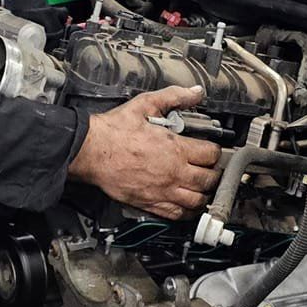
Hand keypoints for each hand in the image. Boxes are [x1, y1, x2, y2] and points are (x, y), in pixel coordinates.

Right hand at [68, 84, 220, 219]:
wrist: (91, 152)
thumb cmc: (114, 131)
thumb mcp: (146, 104)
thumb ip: (173, 96)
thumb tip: (194, 92)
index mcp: (175, 149)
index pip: (211, 154)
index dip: (215, 151)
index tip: (211, 150)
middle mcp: (173, 173)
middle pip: (208, 180)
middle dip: (214, 174)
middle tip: (211, 169)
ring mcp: (162, 191)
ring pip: (197, 201)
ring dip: (204, 194)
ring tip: (203, 187)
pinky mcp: (150, 204)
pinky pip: (177, 214)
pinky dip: (187, 212)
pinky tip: (187, 205)